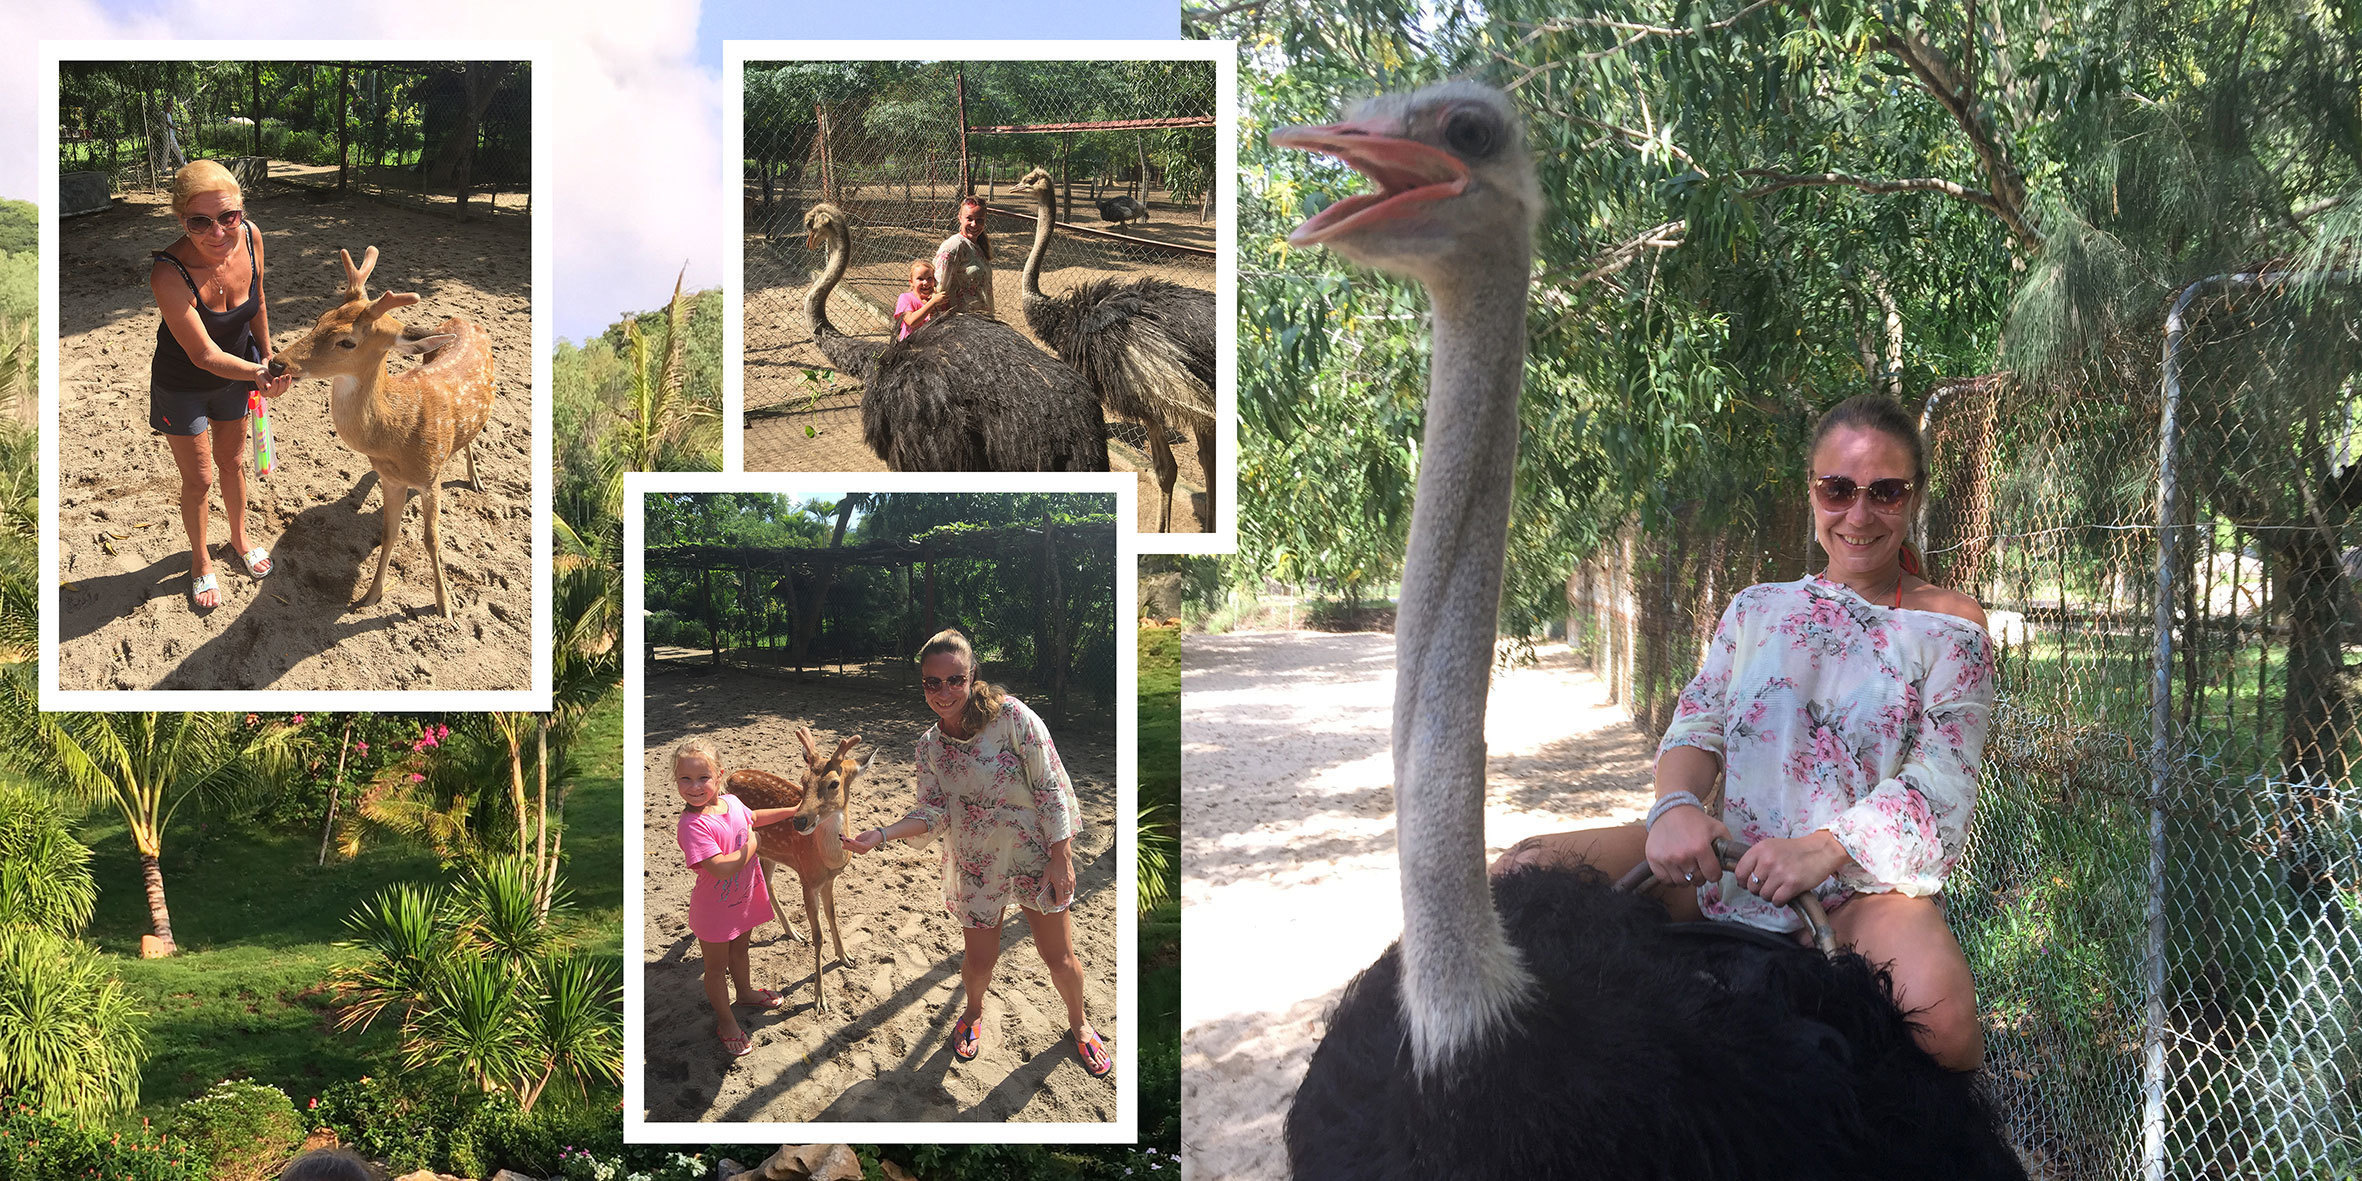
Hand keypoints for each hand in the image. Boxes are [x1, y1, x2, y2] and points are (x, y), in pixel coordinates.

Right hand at [258, 373, 291, 398]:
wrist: (263, 373)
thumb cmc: (260, 375)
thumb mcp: (260, 377)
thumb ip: (263, 382)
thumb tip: (268, 387)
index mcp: (264, 393)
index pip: (271, 392)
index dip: (274, 386)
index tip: (276, 378)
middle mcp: (271, 394)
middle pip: (278, 392)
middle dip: (281, 384)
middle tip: (282, 376)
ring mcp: (277, 392)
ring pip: (284, 390)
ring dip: (286, 383)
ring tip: (285, 375)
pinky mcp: (282, 388)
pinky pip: (287, 386)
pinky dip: (288, 381)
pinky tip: (288, 376)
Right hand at [841, 827, 882, 854]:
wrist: (879, 834)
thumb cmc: (869, 836)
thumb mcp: (860, 838)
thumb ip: (854, 841)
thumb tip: (847, 841)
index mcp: (859, 850)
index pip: (850, 847)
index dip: (844, 843)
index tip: (840, 837)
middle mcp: (861, 851)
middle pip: (850, 847)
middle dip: (844, 842)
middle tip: (840, 836)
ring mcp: (864, 850)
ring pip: (853, 846)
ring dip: (847, 841)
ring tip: (842, 837)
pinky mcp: (866, 846)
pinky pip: (858, 844)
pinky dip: (852, 842)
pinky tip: (848, 839)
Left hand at [1046, 854, 1074, 907]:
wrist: (1062, 858)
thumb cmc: (1053, 865)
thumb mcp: (1046, 874)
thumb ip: (1043, 882)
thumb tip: (1038, 890)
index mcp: (1059, 885)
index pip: (1060, 898)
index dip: (1058, 903)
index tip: (1055, 904)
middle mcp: (1066, 885)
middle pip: (1066, 897)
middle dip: (1062, 900)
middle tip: (1058, 900)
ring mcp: (1071, 882)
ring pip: (1070, 892)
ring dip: (1067, 895)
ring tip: (1062, 895)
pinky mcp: (1074, 878)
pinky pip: (1073, 887)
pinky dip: (1070, 890)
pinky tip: (1066, 888)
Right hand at [1643, 803, 1727, 890]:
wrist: (1670, 810)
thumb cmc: (1695, 820)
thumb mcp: (1717, 828)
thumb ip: (1729, 845)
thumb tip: (1737, 862)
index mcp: (1700, 847)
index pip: (1712, 876)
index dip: (1715, 873)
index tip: (1712, 867)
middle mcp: (1682, 855)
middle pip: (1697, 880)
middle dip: (1701, 875)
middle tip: (1699, 866)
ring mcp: (1666, 858)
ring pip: (1681, 883)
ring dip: (1686, 877)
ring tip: (1686, 866)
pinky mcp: (1654, 859)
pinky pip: (1666, 880)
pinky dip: (1671, 878)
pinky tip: (1675, 868)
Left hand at [1730, 832, 1853, 905]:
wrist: (1820, 850)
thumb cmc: (1795, 850)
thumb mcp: (1771, 846)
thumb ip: (1756, 858)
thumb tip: (1742, 877)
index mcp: (1760, 849)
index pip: (1740, 872)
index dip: (1743, 881)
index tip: (1748, 883)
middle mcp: (1768, 860)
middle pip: (1751, 886)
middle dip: (1759, 889)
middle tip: (1769, 885)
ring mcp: (1780, 873)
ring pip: (1764, 895)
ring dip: (1770, 895)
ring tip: (1779, 888)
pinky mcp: (1792, 884)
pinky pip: (1777, 901)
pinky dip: (1780, 901)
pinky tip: (1785, 894)